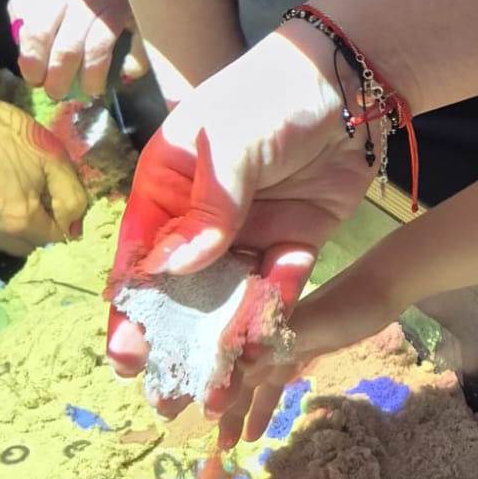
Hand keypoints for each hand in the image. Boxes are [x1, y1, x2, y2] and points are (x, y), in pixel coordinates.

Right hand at [0, 78, 87, 257]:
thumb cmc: (2, 131)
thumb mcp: (52, 157)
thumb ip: (72, 198)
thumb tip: (73, 229)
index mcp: (19, 220)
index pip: (53, 241)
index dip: (58, 223)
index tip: (51, 203)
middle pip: (24, 248)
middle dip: (33, 231)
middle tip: (27, 200)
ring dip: (4, 236)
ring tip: (1, 205)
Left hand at [10, 0, 142, 101]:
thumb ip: (28, 5)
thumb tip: (23, 45)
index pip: (34, 31)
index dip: (31, 61)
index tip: (33, 77)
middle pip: (62, 47)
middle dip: (56, 78)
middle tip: (56, 92)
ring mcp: (106, 2)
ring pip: (92, 50)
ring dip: (87, 79)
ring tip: (85, 92)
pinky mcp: (131, 9)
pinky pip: (128, 45)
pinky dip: (124, 65)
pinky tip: (119, 77)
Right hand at [107, 24, 375, 386]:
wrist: (350, 83)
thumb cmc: (272, 96)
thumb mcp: (231, 144)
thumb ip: (209, 206)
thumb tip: (176, 267)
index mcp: (166, 190)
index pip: (140, 257)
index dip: (132, 307)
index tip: (127, 354)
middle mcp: (201, 219)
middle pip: (180, 290)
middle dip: (171, 342)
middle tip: (166, 394)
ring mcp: (248, 233)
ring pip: (227, 299)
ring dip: (219, 345)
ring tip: (212, 395)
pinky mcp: (295, 242)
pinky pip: (278, 288)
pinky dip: (270, 317)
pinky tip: (263, 352)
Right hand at [210, 265, 394, 448]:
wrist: (381, 290)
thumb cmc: (343, 306)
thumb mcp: (303, 328)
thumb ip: (265, 348)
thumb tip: (225, 380)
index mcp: (254, 323)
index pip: (222, 361)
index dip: (208, 389)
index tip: (198, 420)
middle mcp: (260, 333)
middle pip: (234, 375)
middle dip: (222, 408)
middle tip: (215, 444)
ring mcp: (280, 342)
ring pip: (254, 382)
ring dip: (243, 411)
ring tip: (235, 443)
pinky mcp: (300, 350)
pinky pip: (275, 381)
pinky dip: (267, 402)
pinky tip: (260, 425)